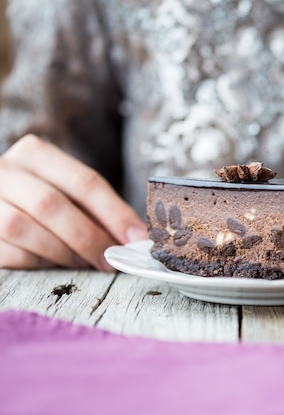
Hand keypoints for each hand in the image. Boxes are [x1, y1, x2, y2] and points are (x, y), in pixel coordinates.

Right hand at [0, 134, 147, 269]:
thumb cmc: (40, 198)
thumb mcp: (68, 192)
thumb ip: (96, 208)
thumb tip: (134, 238)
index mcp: (35, 154)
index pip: (84, 182)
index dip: (115, 213)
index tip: (137, 239)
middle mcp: (4, 170)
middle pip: (51, 204)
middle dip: (88, 237)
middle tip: (111, 259)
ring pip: (23, 226)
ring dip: (62, 250)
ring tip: (83, 261)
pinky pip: (8, 251)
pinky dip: (36, 261)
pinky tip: (51, 263)